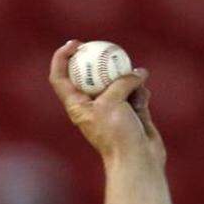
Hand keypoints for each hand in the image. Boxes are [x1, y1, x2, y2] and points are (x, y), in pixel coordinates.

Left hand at [50, 40, 164, 167]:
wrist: (137, 159)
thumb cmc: (117, 134)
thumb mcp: (113, 102)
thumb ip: (121, 82)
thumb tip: (137, 72)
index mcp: (76, 106)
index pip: (60, 78)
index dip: (61, 59)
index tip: (74, 44)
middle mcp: (92, 106)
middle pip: (90, 75)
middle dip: (98, 60)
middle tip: (107, 46)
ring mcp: (112, 109)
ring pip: (118, 82)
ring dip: (128, 79)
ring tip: (135, 86)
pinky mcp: (131, 112)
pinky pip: (135, 92)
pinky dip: (140, 92)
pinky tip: (144, 99)